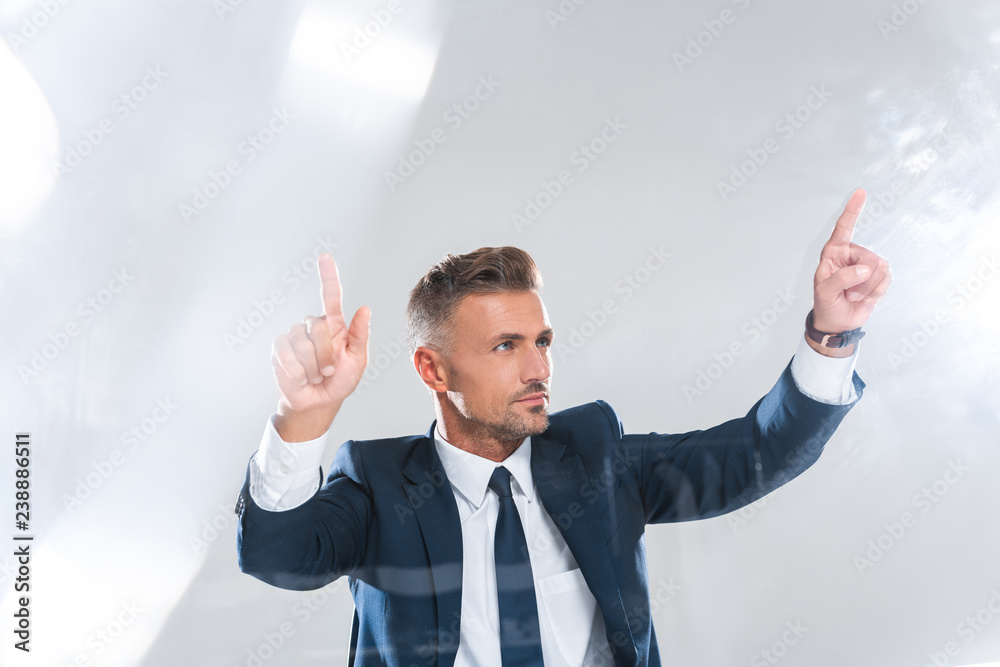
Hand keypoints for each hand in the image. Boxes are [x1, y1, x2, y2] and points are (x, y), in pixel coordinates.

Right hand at [270, 253, 369, 439]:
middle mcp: (312, 326)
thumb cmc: (341, 380)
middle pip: (318, 328)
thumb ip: (360, 335)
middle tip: (330, 370)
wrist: (319, 402)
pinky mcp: (279, 350)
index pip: (331, 296)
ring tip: (316, 375)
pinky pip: (287, 356)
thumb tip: (365, 309)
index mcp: (334, 325)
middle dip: (327, 355)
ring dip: (314, 367)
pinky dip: (298, 372)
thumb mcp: (358, 360)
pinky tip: (301, 378)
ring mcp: (294, 336)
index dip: (328, 276)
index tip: (324, 257)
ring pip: (303, 345)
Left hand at [812, 189, 891, 335]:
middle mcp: (851, 255)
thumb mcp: (825, 292)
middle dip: (862, 280)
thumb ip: (842, 278)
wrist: (838, 322)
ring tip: (853, 294)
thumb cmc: (826, 303)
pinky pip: (887, 279)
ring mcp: (866, 265)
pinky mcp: (878, 277)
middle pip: (870, 257)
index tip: (860, 192)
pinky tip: (864, 296)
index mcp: (833, 253)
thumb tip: (864, 269)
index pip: (843, 228)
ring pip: (881, 269)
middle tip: (847, 292)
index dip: (852, 210)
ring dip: (867, 288)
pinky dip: (876, 292)